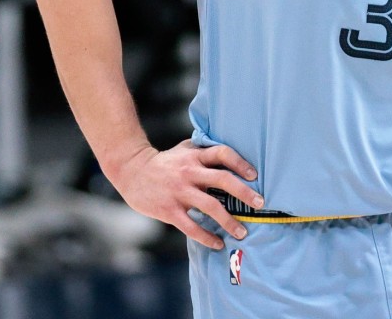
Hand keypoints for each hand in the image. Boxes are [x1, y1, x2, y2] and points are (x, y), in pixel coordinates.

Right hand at [112, 141, 262, 249]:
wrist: (132, 171)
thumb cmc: (164, 161)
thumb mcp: (184, 148)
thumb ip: (204, 150)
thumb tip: (232, 153)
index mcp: (195, 156)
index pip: (222, 154)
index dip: (240, 163)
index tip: (254, 175)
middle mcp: (189, 172)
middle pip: (222, 179)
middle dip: (244, 192)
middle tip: (260, 203)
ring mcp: (179, 191)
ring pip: (210, 206)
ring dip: (229, 220)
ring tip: (242, 232)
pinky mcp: (169, 210)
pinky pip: (191, 226)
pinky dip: (207, 237)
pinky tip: (218, 243)